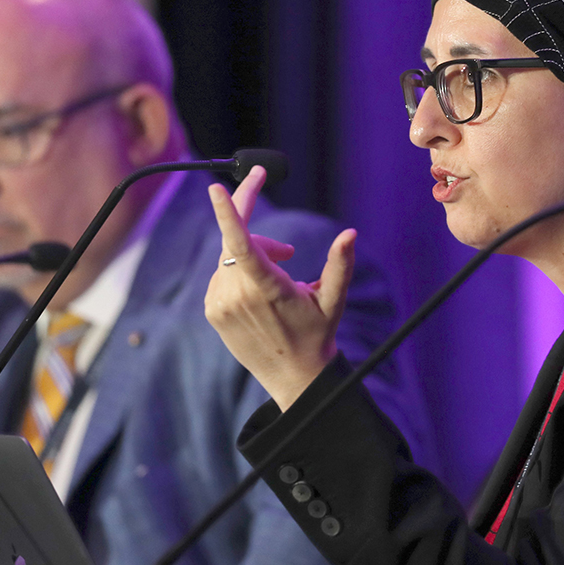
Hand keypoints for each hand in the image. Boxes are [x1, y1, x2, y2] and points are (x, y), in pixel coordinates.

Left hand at [205, 166, 356, 410]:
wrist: (292, 376)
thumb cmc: (317, 334)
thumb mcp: (333, 300)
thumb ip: (340, 265)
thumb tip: (350, 234)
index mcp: (268, 288)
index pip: (242, 243)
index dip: (228, 213)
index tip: (215, 188)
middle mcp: (239, 296)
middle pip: (237, 240)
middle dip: (264, 237)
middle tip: (290, 253)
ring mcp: (221, 304)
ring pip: (229, 256)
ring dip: (253, 256)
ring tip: (279, 279)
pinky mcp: (212, 311)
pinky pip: (221, 274)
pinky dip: (239, 272)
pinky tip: (258, 294)